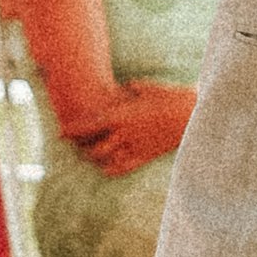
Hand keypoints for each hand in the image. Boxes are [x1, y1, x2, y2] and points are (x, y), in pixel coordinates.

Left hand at [74, 84, 195, 174]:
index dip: (72, 130)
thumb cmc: (172, 96)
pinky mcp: (147, 156)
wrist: (194, 114)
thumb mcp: (149, 87)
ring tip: (88, 156)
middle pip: (93, 146)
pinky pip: (124, 167)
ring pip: (106, 159)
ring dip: (95, 158)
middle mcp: (124, 134)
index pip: (89, 126)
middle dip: (81, 147)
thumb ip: (132, 89)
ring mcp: (135, 147)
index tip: (61, 134)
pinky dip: (112, 169)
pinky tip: (106, 168)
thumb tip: (124, 87)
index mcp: (122, 115)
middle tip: (74, 146)